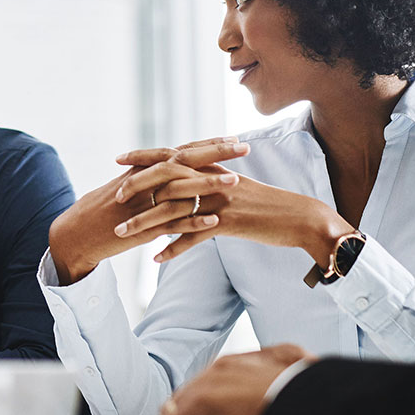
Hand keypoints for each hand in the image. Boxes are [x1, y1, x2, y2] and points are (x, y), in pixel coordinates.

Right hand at [48, 137, 247, 284]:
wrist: (75, 234)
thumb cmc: (98, 212)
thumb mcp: (121, 187)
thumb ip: (145, 178)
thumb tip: (168, 169)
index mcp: (140, 171)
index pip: (179, 151)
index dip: (206, 144)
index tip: (231, 137)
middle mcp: (142, 182)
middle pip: (183, 162)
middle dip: (215, 153)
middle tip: (244, 146)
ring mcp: (142, 205)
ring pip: (179, 191)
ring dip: (208, 185)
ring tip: (236, 182)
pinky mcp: (141, 228)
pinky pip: (170, 224)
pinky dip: (192, 222)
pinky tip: (214, 221)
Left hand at [112, 172, 351, 266]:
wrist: (299, 217)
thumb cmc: (265, 203)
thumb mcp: (235, 184)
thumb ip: (209, 178)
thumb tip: (185, 176)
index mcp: (212, 167)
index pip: (171, 156)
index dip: (144, 157)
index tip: (119, 159)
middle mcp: (213, 179)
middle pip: (166, 180)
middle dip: (137, 188)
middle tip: (115, 198)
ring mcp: (219, 200)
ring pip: (174, 210)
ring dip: (145, 223)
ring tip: (123, 234)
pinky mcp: (228, 223)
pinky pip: (193, 237)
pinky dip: (173, 248)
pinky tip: (156, 258)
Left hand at [154, 344, 313, 414]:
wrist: (324, 407)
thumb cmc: (321, 405)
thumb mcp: (301, 387)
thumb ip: (281, 389)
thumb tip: (295, 392)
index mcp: (247, 363)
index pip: (215, 387)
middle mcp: (221, 369)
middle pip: (193, 401)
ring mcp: (206, 385)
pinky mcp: (197, 407)